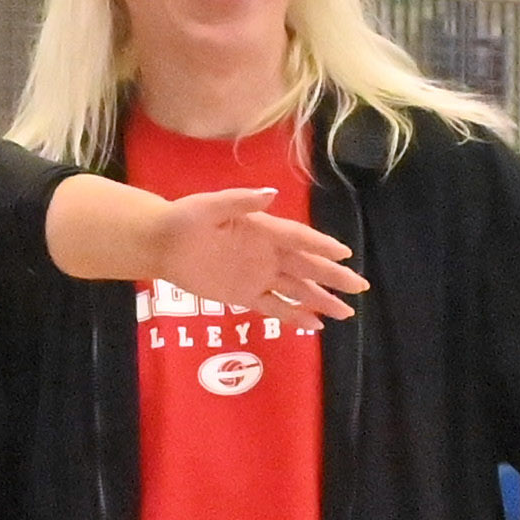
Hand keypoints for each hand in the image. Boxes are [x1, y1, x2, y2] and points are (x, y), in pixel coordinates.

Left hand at [135, 184, 364, 324]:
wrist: (159, 242)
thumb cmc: (184, 218)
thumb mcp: (209, 205)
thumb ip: (240, 200)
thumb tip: (271, 194)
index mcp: (263, 229)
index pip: (299, 238)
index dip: (322, 246)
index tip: (345, 254)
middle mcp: (267, 253)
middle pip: (306, 266)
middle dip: (333, 277)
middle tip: (359, 286)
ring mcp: (257, 275)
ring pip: (296, 290)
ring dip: (321, 300)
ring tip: (346, 312)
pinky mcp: (243, 295)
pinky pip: (274, 307)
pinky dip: (294, 316)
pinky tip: (316, 325)